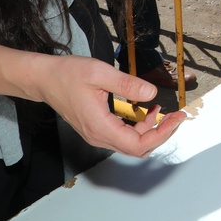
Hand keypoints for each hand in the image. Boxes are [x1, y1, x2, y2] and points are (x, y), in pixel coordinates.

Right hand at [29, 54, 184, 157]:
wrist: (44, 79)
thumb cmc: (67, 75)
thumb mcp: (100, 72)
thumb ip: (127, 84)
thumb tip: (151, 93)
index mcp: (100, 126)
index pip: (138, 144)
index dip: (162, 134)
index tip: (176, 118)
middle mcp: (98, 136)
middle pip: (138, 148)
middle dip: (161, 133)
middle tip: (176, 115)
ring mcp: (97, 134)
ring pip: (131, 144)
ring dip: (151, 130)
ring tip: (163, 110)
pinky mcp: (97, 129)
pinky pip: (123, 136)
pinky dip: (140, 127)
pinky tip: (147, 111)